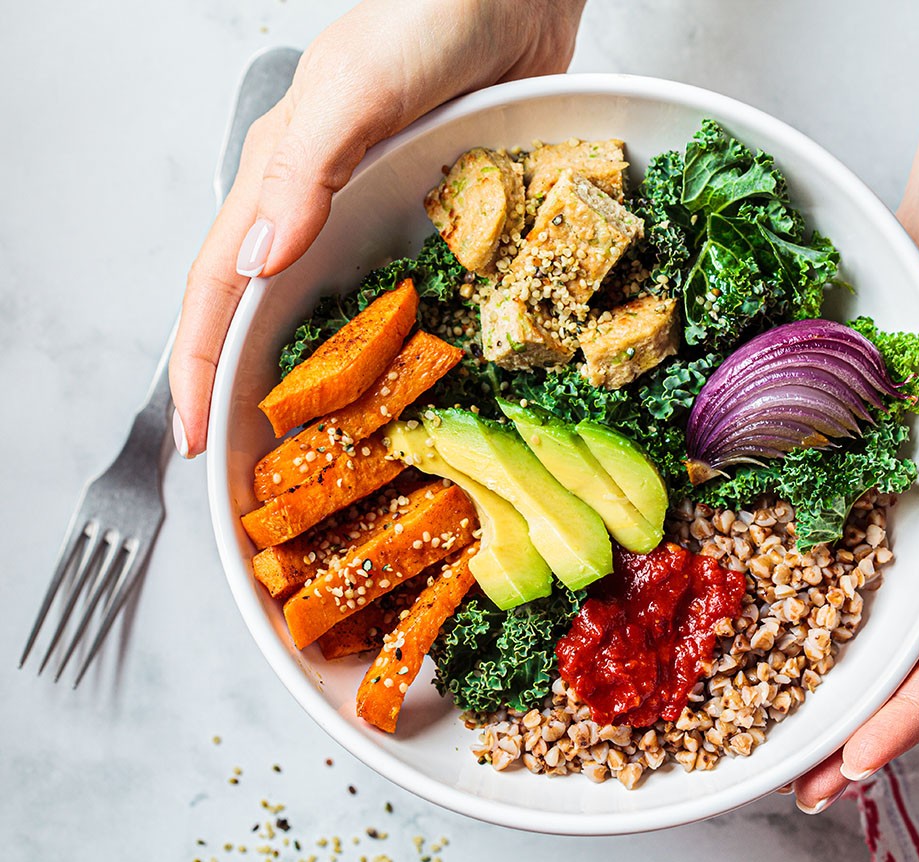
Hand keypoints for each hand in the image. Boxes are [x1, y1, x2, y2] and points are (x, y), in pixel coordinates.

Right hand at [169, 0, 584, 456]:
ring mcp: (378, 217)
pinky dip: (399, 346)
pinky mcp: (435, 219)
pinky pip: (407, 295)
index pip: (221, 290)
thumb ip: (303, 171)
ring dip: (329, 383)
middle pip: (271, 317)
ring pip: (337, 315)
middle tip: (262, 474)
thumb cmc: (426, 15)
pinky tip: (417, 385)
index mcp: (281, 179)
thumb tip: (260, 265)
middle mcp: (322, 207)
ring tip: (335, 452)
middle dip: (257, 393)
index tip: (198, 445)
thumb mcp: (353, 88)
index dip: (201, 368)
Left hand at [789, 222, 918, 812]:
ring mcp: (907, 505)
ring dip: (825, 677)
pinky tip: (752, 616)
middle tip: (796, 783)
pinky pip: (832, 545)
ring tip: (768, 727)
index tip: (850, 765)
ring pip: (867, 612)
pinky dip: (800, 594)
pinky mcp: (864, 471)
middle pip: (906, 650)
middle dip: (857, 722)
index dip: (907, 710)